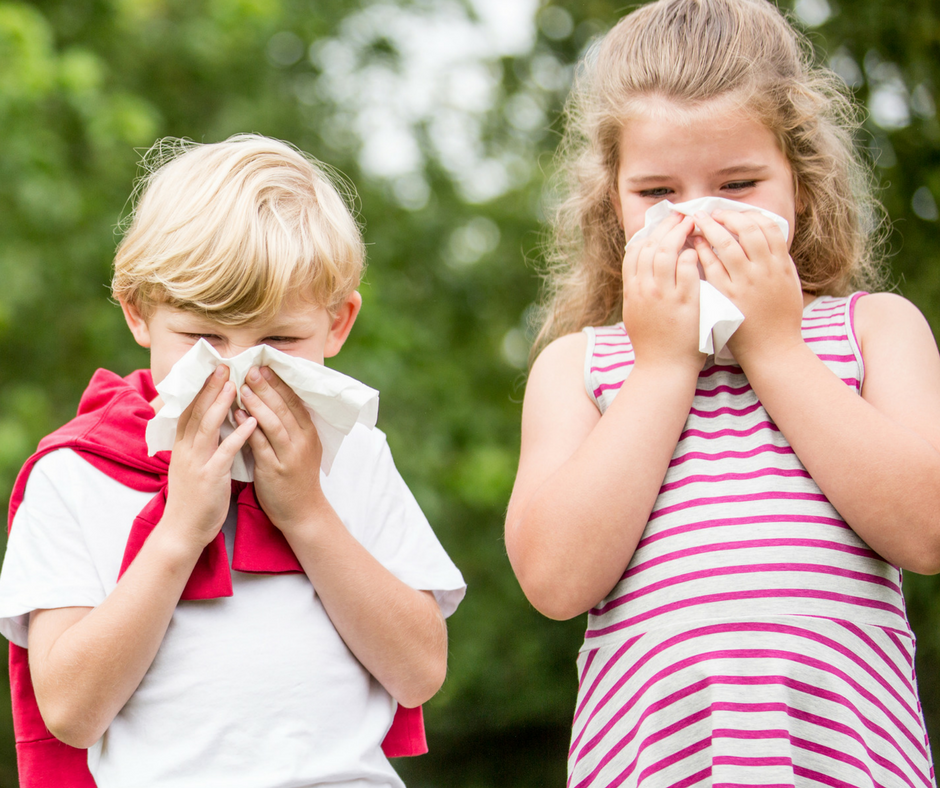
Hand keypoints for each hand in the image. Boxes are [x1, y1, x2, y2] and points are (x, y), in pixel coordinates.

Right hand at [165, 365, 256, 548]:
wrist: (182, 532)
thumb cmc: (192, 500)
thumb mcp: (191, 467)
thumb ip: (199, 446)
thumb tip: (210, 426)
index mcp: (182, 447)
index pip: (189, 411)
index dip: (200, 389)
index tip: (211, 370)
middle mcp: (186, 451)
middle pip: (196, 412)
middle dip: (210, 387)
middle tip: (223, 366)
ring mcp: (197, 463)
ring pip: (207, 426)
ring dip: (221, 404)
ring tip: (235, 385)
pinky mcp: (210, 477)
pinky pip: (225, 452)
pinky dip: (238, 435)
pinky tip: (251, 421)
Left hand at [237, 366, 325, 532]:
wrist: (302, 512)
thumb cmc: (296, 477)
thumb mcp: (301, 448)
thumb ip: (289, 426)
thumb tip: (271, 401)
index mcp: (309, 433)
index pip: (294, 401)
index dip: (279, 383)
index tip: (264, 366)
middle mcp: (302, 441)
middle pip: (284, 407)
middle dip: (266, 387)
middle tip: (251, 369)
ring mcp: (290, 456)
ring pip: (273, 423)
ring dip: (257, 403)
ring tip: (242, 387)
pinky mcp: (275, 470)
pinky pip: (260, 444)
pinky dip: (248, 428)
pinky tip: (236, 415)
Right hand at [622, 211, 703, 370]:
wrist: (663, 369)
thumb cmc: (653, 343)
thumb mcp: (636, 313)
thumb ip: (639, 289)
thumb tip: (644, 268)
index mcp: (632, 291)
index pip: (635, 251)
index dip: (649, 233)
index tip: (661, 223)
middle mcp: (644, 290)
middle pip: (650, 246)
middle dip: (666, 226)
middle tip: (681, 215)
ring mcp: (663, 296)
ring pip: (666, 253)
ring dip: (680, 234)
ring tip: (693, 224)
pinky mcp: (685, 303)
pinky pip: (687, 270)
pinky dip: (692, 256)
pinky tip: (699, 249)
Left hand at [693, 209, 803, 363]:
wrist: (773, 351)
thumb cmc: (781, 319)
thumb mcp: (789, 285)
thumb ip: (779, 260)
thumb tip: (768, 237)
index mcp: (781, 265)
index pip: (767, 227)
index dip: (748, 215)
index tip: (733, 213)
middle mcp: (765, 271)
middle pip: (747, 230)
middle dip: (727, 216)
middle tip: (711, 212)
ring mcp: (745, 284)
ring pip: (727, 245)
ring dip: (711, 229)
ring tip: (698, 222)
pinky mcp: (727, 298)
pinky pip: (711, 268)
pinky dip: (702, 252)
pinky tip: (694, 245)